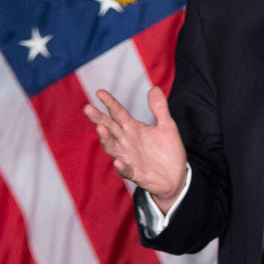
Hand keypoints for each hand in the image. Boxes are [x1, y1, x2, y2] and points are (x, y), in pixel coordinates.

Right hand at [83, 87, 187, 212]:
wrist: (176, 176)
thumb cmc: (168, 150)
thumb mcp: (167, 126)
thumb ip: (159, 108)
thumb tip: (154, 88)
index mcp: (133, 128)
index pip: (118, 113)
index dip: (110, 103)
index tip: (100, 92)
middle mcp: (127, 141)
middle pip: (110, 128)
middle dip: (99, 118)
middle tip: (88, 108)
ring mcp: (129, 157)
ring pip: (113, 147)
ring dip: (106, 139)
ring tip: (100, 128)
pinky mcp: (135, 173)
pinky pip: (126, 170)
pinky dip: (121, 166)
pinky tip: (118, 161)